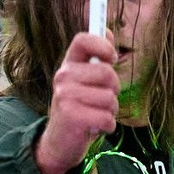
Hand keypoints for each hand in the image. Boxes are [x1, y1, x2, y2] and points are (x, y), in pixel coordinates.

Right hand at [35, 30, 120, 173]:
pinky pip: (107, 118)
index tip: (112, 58)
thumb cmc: (79, 109)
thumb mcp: (84, 82)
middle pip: (107, 73)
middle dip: (114, 90)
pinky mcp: (72, 116)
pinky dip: (107, 126)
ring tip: (96, 114)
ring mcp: (65, 96)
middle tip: (103, 100)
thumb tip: (108, 31)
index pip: (83, 40)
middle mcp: (63, 76)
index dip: (103, 45)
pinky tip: (94, 127)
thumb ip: (96, 59)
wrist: (59, 142)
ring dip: (110, 111)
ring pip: (110, 99)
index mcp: (69, 64)